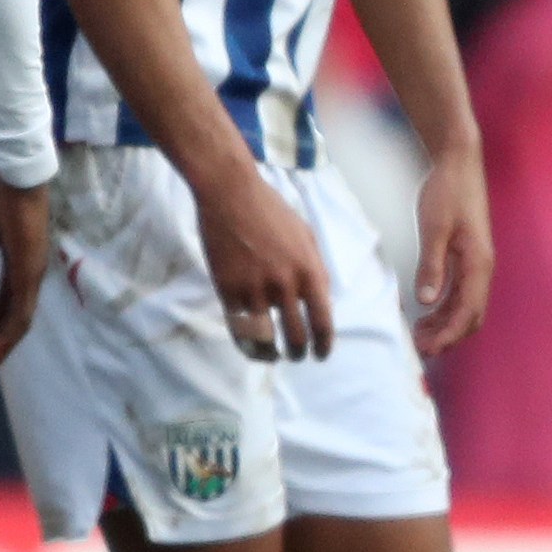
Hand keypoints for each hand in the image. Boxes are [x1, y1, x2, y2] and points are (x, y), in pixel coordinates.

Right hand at [0, 169, 51, 380]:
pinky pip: (20, 311)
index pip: (3, 302)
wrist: (13, 173)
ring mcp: (31, 274)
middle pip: (13, 319)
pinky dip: (8, 333)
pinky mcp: (29, 272)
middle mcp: (28, 273)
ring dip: (0, 348)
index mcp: (17, 262)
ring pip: (18, 322)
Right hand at [191, 157, 335, 361]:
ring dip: (270, 354)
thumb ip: (315, 269)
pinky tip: (250, 344)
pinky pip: (238, 327)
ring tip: (272, 357)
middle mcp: (285, 285)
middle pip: (296, 337)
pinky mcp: (228, 289)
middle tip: (297, 357)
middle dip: (298, 353)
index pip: (322, 322)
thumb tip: (320, 300)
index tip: (321, 355)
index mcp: (309, 271)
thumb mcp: (306, 236)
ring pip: (265, 338)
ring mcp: (254, 289)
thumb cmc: (271, 210)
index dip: (323, 345)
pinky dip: (246, 341)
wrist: (231, 194)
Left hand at [408, 137, 492, 357]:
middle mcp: (482, 266)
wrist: (458, 161)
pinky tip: (426, 311)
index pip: (468, 312)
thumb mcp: (434, 229)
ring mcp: (476, 262)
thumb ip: (431, 265)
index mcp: (478, 263)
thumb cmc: (447, 191)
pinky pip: (460, 291)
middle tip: (421, 347)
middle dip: (448, 335)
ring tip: (419, 334)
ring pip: (465, 305)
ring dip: (445, 323)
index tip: (427, 349)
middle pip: (471, 315)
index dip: (448, 335)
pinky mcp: (467, 255)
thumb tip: (425, 301)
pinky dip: (445, 306)